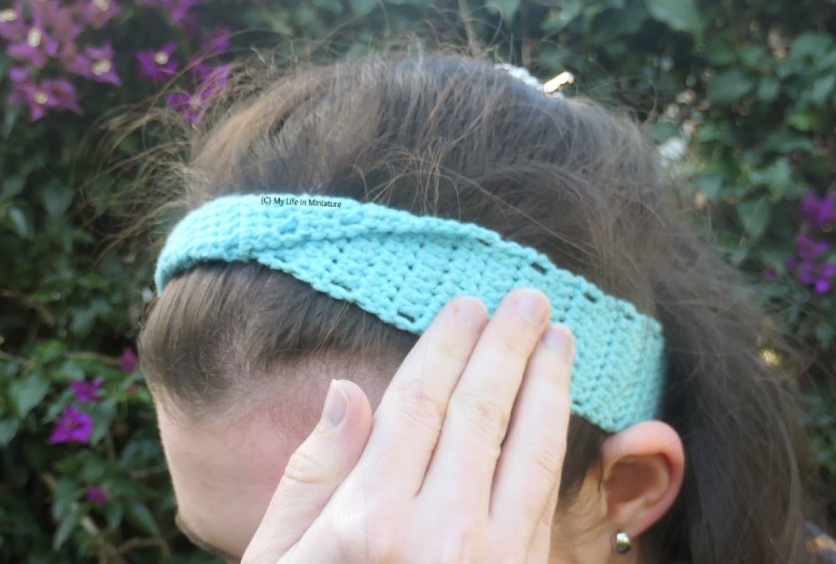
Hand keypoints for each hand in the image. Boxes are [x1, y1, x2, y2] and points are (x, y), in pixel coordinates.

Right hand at [241, 287, 575, 562]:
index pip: (417, 405)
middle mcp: (437, 537)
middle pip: (480, 413)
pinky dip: (557, 444)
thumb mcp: (277, 561)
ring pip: (529, 450)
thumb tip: (347, 390)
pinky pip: (545, 499)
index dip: (445, 347)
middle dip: (506, 347)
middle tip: (527, 298)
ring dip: (548, 385)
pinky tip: (558, 411)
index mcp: (367, 522)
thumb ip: (312, 474)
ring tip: (558, 336)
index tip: (465, 306)